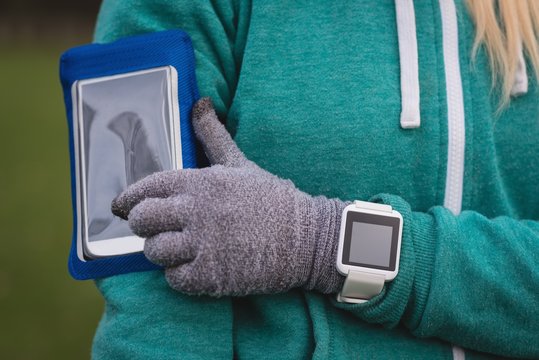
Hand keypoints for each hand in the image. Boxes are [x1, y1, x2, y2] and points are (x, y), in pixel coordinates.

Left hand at [111, 98, 345, 296]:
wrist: (306, 238)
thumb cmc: (271, 198)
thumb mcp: (240, 162)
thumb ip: (213, 134)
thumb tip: (200, 102)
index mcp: (200, 181)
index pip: (146, 188)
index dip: (128, 199)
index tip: (121, 207)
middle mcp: (196, 211)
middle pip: (142, 221)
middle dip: (143, 225)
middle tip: (155, 228)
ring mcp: (203, 244)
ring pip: (154, 251)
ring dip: (162, 251)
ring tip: (178, 248)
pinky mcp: (211, 275)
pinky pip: (173, 278)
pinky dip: (179, 275)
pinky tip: (195, 266)